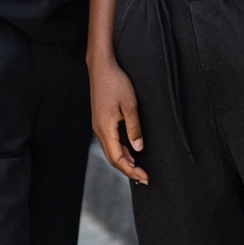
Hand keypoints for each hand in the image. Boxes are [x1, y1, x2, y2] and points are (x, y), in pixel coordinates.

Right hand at [89, 57, 147, 183]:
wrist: (101, 66)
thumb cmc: (116, 82)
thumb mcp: (130, 104)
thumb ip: (134, 128)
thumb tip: (138, 150)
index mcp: (105, 128)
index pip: (118, 159)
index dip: (132, 170)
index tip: (145, 177)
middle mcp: (99, 130)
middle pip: (113, 158)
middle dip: (128, 170)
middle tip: (144, 178)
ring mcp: (98, 126)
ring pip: (111, 150)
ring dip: (124, 161)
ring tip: (138, 168)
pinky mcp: (100, 120)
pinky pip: (110, 141)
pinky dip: (121, 150)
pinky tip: (130, 151)